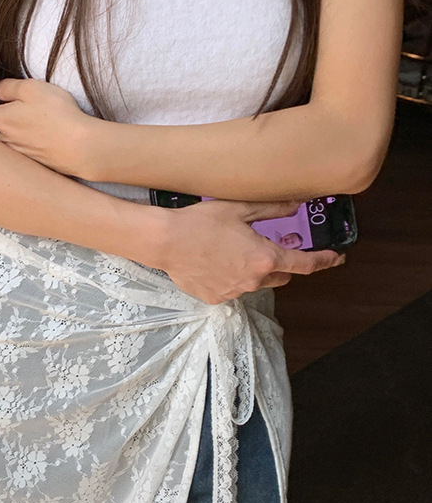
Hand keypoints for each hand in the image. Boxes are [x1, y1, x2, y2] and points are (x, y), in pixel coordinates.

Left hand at [0, 78, 92, 175]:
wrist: (80, 147)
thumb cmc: (58, 113)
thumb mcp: (32, 88)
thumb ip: (9, 87)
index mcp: (2, 120)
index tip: (5, 103)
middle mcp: (5, 141)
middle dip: (0, 127)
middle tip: (17, 117)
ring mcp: (18, 157)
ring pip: (7, 148)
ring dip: (12, 141)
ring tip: (30, 132)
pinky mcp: (32, 167)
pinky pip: (22, 159)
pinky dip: (27, 152)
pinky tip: (41, 145)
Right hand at [145, 199, 345, 304]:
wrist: (165, 241)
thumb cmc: (200, 222)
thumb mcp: (240, 209)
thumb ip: (273, 208)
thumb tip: (297, 204)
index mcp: (265, 258)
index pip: (305, 264)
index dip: (325, 261)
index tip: (336, 258)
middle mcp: (253, 280)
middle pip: (281, 276)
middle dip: (281, 264)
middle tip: (268, 247)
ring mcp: (233, 292)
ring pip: (255, 284)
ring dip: (253, 271)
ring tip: (232, 252)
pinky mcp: (215, 298)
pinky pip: (232, 289)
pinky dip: (230, 278)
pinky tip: (214, 262)